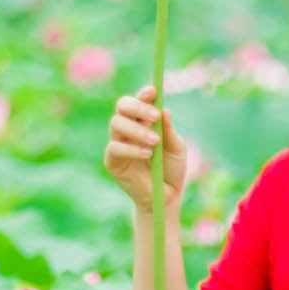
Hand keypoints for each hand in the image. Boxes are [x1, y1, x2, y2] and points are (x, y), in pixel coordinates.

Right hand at [103, 86, 187, 217]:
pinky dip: (131, 148)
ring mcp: (118, 144)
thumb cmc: (171, 170)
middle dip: (137, 107)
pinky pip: (115, 148)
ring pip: (116, 123)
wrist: (166, 197)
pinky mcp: (112, 161)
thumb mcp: (176, 148)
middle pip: (122, 106)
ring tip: (154, 141)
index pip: (138, 101)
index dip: (143, 94)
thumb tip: (165, 110)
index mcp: (144, 122)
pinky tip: (147, 154)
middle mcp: (128, 129)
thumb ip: (169, 131)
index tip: (153, 91)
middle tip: (154, 116)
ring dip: (136, 129)